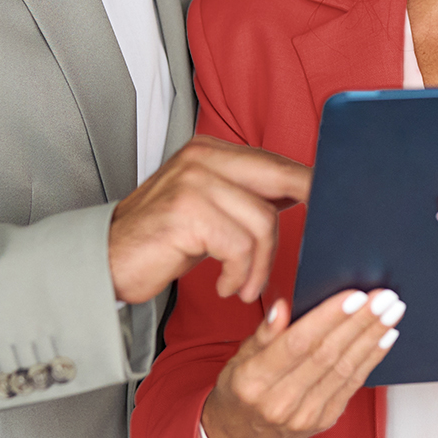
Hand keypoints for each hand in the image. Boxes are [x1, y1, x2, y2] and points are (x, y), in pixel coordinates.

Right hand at [107, 136, 309, 304]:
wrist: (104, 264)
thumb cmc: (162, 242)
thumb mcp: (210, 210)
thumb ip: (249, 196)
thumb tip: (307, 193)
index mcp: (211, 150)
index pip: (277, 163)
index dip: (311, 188)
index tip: (333, 212)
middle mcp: (202, 157)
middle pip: (282, 180)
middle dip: (309, 213)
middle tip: (317, 247)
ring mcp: (193, 182)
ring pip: (263, 222)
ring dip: (261, 266)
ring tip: (244, 285)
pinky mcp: (186, 213)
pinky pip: (240, 247)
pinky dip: (240, 275)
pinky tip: (227, 287)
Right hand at [200, 289, 405, 437]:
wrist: (242, 434)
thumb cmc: (242, 387)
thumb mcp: (240, 357)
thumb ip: (264, 333)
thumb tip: (282, 308)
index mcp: (253, 380)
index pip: (297, 343)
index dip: (329, 318)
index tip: (355, 295)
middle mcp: (279, 401)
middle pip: (327, 354)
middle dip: (360, 322)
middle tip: (384, 298)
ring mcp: (304, 415)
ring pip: (345, 369)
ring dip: (372, 337)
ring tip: (393, 311)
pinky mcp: (323, 421)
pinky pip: (352, 385)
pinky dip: (371, 358)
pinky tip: (386, 337)